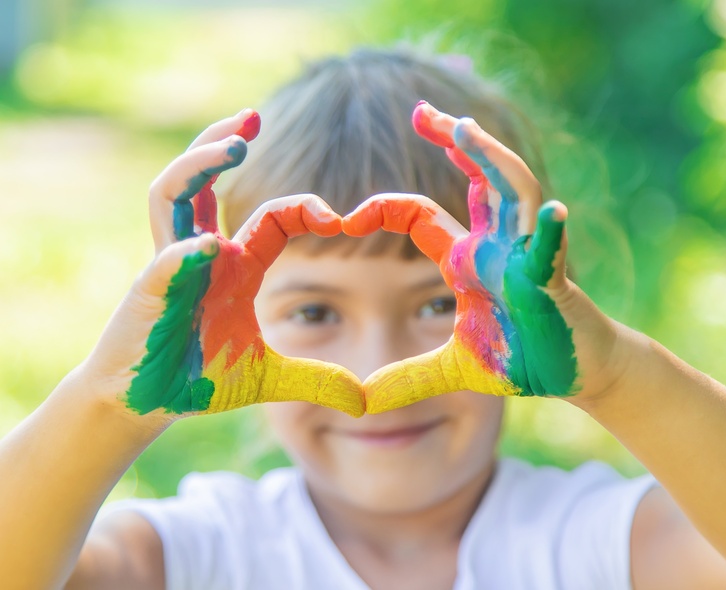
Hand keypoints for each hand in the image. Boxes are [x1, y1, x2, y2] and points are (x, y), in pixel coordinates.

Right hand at [87, 110, 364, 417]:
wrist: (148, 403)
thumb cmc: (200, 379)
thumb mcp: (271, 378)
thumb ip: (316, 380)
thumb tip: (364, 402)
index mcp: (235, 266)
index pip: (271, 218)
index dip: (303, 208)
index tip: (339, 218)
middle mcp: (202, 254)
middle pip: (206, 183)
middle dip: (223, 146)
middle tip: (254, 118)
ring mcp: (170, 266)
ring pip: (173, 196)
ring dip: (198, 167)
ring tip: (232, 144)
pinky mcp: (148, 293)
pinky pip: (164, 260)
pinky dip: (183, 251)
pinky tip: (208, 247)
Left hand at [343, 102, 618, 412]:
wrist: (575, 370)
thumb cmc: (521, 357)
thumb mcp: (453, 368)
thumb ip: (409, 378)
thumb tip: (362, 399)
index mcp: (469, 260)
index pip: (421, 216)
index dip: (387, 208)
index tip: (350, 214)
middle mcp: (497, 247)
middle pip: (476, 179)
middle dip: (454, 143)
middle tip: (422, 110)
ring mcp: (528, 257)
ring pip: (513, 194)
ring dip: (492, 162)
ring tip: (464, 130)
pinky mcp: (553, 282)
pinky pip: (551, 252)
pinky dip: (550, 233)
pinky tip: (551, 213)